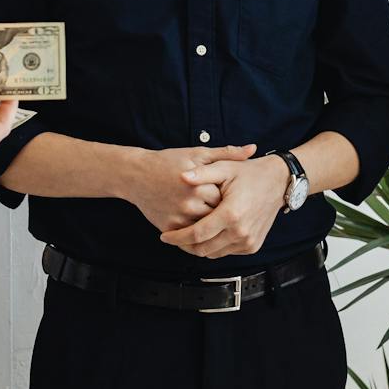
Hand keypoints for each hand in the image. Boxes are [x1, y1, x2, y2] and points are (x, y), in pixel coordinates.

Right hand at [121, 144, 249, 231]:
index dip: (232, 196)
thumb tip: (252, 149)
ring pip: (206, 230)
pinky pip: (191, 238)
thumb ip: (226, 153)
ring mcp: (178, 218)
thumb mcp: (197, 153)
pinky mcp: (169, 228)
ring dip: (214, 226)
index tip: (234, 193)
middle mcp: (189, 203)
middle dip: (224, 213)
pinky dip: (199, 236)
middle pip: (218, 215)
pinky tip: (206, 229)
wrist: (136, 175)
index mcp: (199, 184)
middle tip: (230, 209)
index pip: (227, 197)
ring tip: (219, 219)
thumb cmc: (169, 162)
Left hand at [158, 150, 289, 257]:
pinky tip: (208, 234)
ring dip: (199, 247)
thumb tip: (182, 176)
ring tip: (188, 236)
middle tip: (174, 237)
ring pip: (213, 254)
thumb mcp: (225, 168)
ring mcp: (247, 241)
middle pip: (203, 249)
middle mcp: (240, 232)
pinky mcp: (252, 246)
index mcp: (231, 214)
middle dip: (185, 246)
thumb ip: (202, 173)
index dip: (177, 237)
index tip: (164, 236)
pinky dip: (215, 246)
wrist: (278, 182)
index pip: (196, 234)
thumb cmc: (250, 174)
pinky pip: (226, 252)